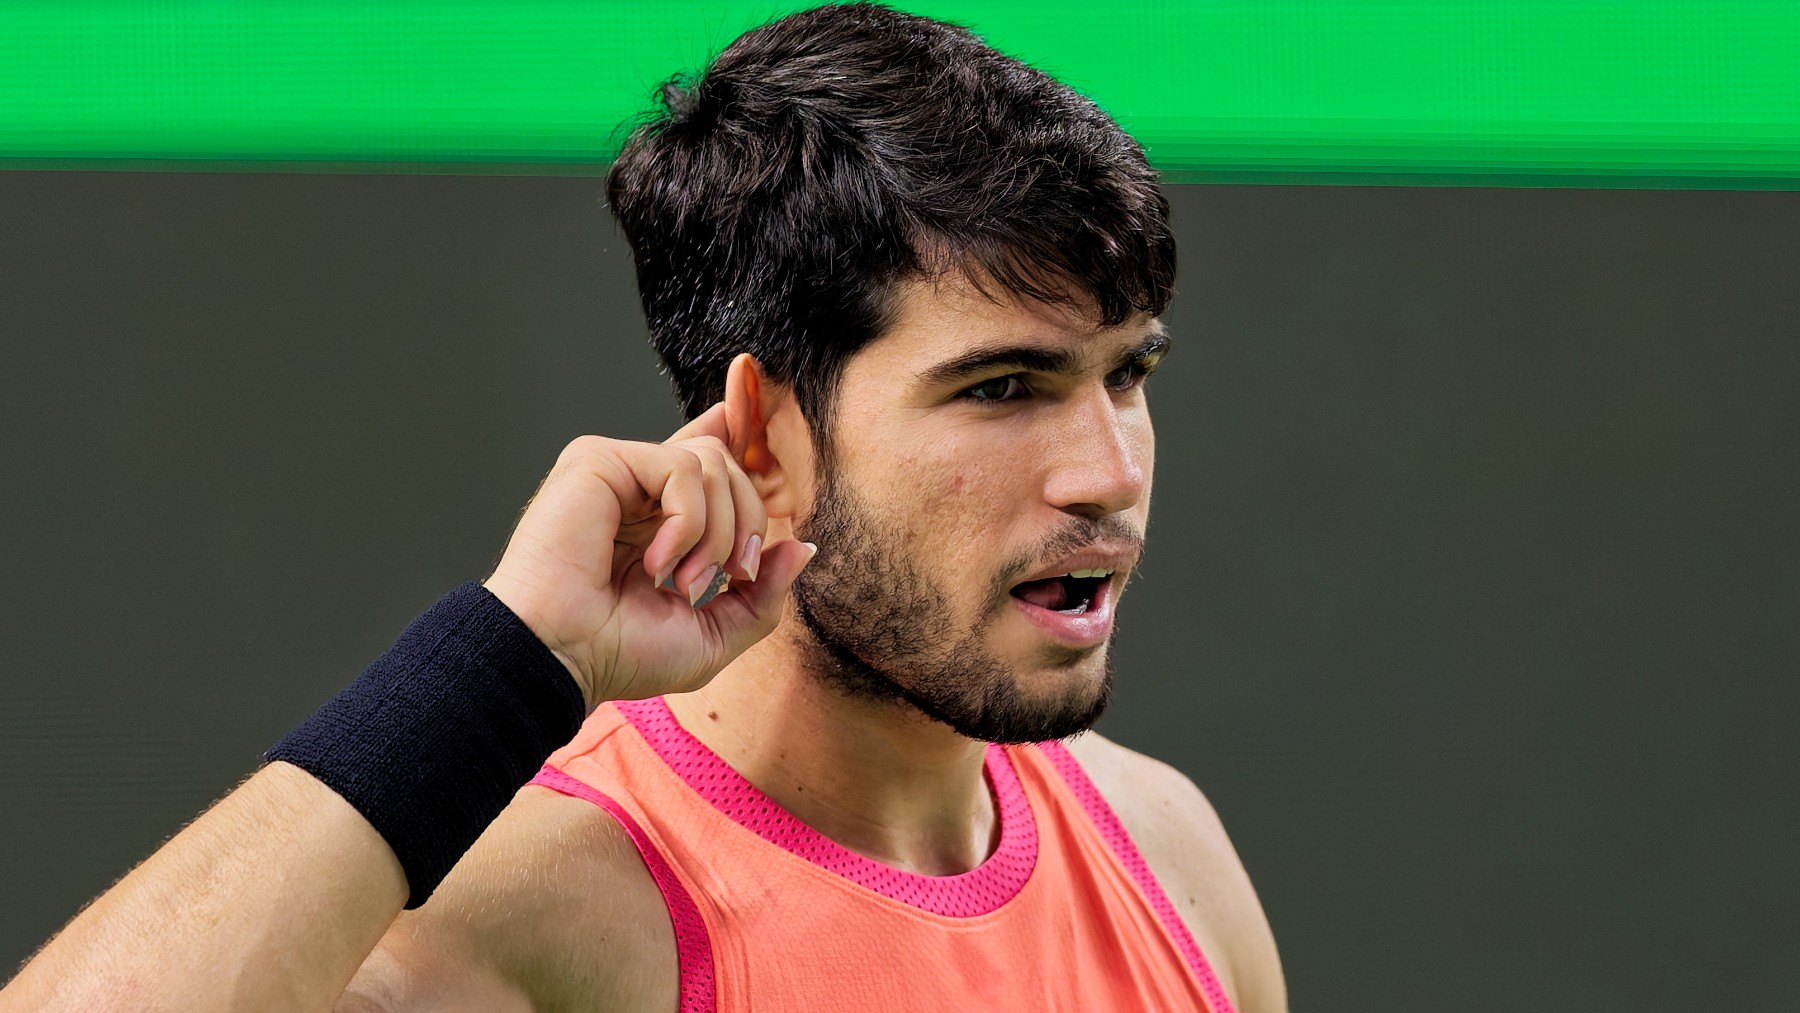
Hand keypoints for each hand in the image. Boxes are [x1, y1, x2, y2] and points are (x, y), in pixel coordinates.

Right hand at [481, 403, 814, 707]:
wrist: (562, 656)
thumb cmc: (619, 652)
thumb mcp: (714, 633)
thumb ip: (763, 593)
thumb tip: (802, 548)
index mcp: (661, 520)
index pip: (708, 454)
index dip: (736, 423)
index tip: (747, 376)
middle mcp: (639, 489)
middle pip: (727, 463)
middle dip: (748, 524)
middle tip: (728, 577)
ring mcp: (618, 471)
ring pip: (713, 462)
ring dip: (718, 533)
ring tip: (682, 581)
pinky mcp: (598, 460)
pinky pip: (681, 467)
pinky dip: (688, 521)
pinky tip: (656, 562)